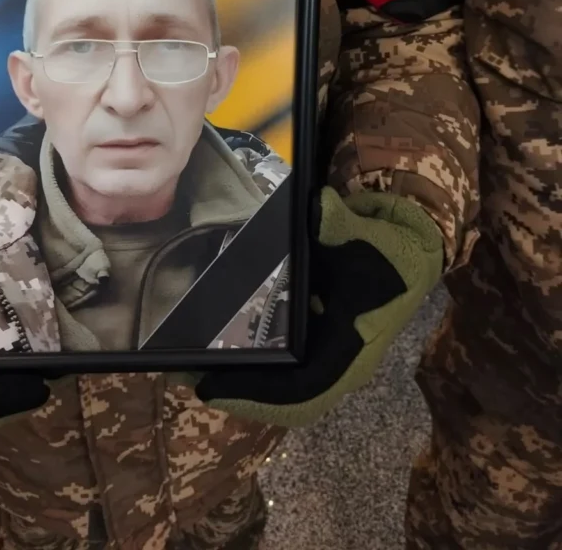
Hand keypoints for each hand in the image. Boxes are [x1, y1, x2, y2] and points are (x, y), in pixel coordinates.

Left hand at [195, 188, 443, 427]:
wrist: (412, 242)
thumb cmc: (390, 248)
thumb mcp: (366, 237)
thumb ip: (340, 225)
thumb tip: (321, 206)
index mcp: (353, 349)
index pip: (302, 391)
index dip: (256, 396)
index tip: (211, 388)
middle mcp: (340, 361)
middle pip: (286, 398)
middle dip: (241, 393)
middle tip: (193, 378)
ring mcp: (331, 353)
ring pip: (285, 386)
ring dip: (246, 381)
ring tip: (200, 367)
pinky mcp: (321, 338)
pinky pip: (285, 365)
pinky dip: (255, 361)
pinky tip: (225, 343)